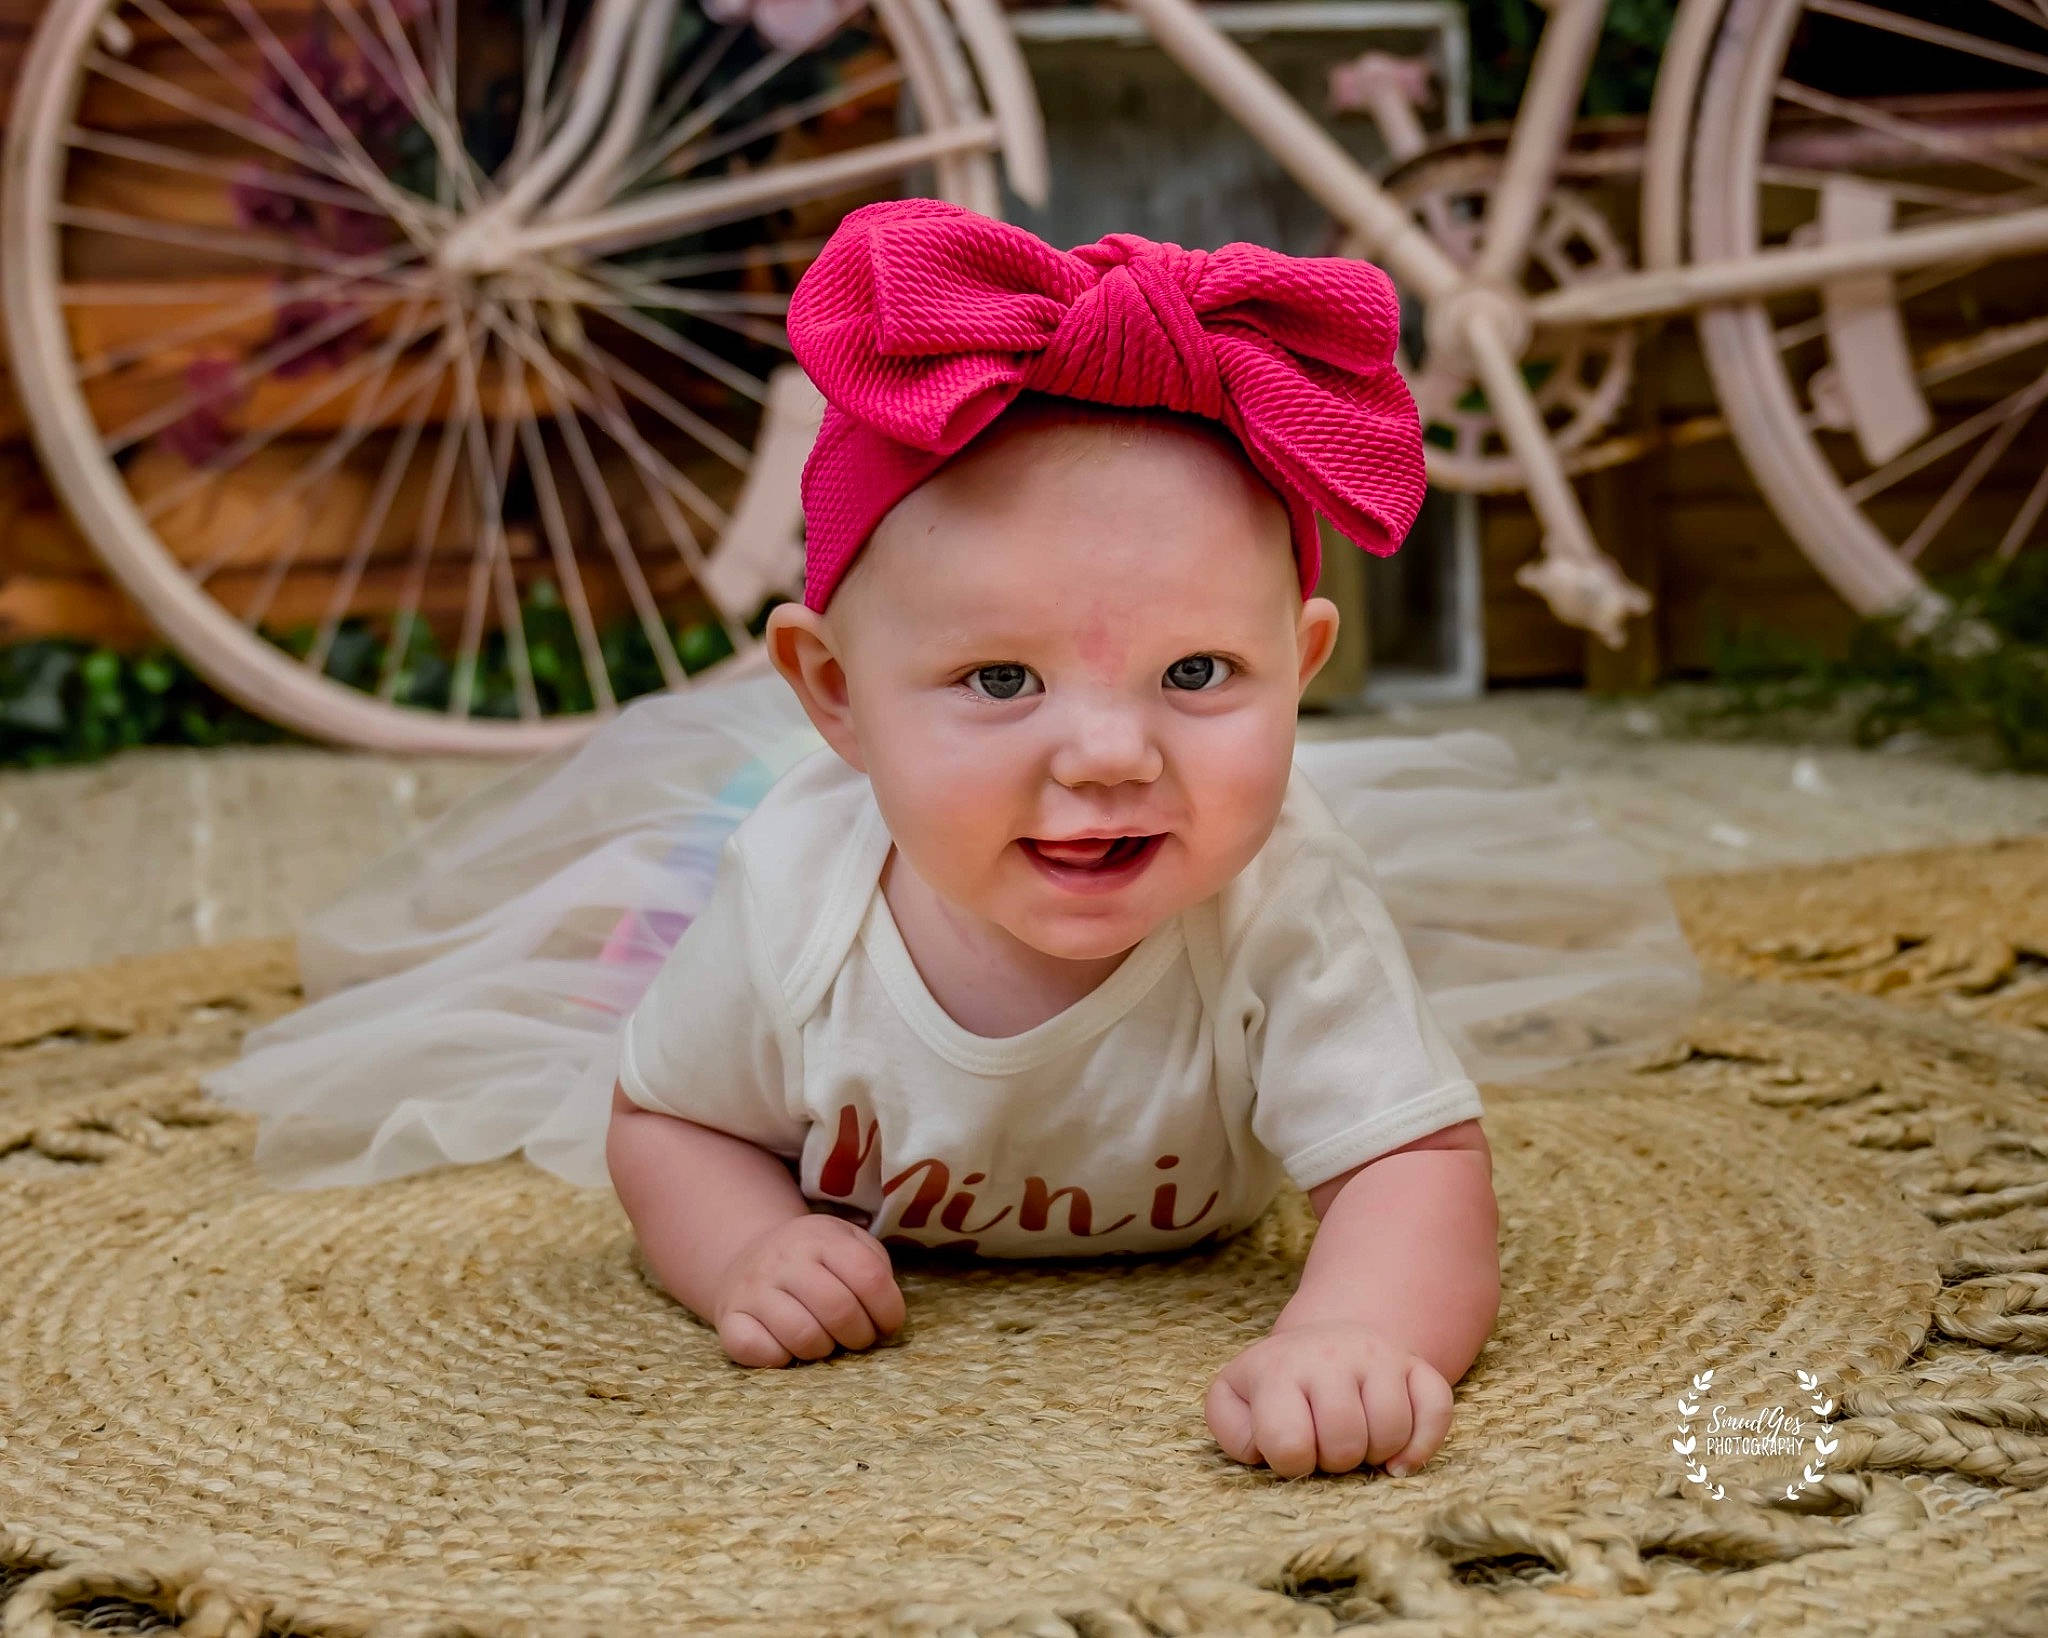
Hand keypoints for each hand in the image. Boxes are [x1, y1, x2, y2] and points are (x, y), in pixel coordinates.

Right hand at [713, 1213, 905, 1367]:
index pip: (869, 1277)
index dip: (889, 1310)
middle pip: (840, 1310)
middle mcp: (784, 1259)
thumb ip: (875, 1268)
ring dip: (824, 1350)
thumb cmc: (814, 1260)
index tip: (888, 1324)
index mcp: (821, 1237)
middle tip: (857, 1338)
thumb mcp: (848, 1244)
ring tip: (824, 1340)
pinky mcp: (729, 1319)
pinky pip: (760, 1352)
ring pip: (803, 1337)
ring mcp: (753, 1289)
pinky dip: (781, 1359)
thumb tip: (886, 1315)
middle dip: (860, 1336)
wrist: (747, 1256)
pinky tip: (788, 1347)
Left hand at [1205, 1320, 1453, 1477]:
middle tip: (1326, 1447)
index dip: (1291, 1464)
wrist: (1321, 1345)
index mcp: (1278, 1367)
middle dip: (1335, 1461)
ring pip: (1392, 1431)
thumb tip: (1263, 1450)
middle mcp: (1329, 1355)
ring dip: (1375, 1454)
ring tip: (1355, 1441)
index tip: (1291, 1451)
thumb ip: (1231, 1430)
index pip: (1289, 1445)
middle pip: (1346, 1442)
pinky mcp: (1415, 1364)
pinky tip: (1398, 1458)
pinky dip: (1422, 1444)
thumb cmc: (1275, 1388)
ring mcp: (1377, 1356)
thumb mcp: (1234, 1400)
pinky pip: (1437, 1409)